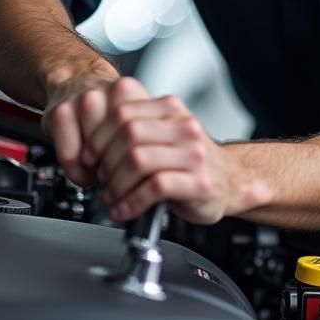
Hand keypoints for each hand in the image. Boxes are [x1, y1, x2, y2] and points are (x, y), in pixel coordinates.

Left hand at [50, 77, 234, 223]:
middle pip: (128, 134)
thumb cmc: (188, 162)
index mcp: (171, 110)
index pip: (123, 112)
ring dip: (117, 184)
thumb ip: (134, 130)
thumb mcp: (164, 135)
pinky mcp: (198, 183)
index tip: (90, 156)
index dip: (99, 136)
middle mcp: (184, 127)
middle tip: (101, 180)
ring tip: (113, 197)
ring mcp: (194, 154)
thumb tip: (91, 143)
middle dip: (106, 161)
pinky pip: (154, 187)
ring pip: (138, 159)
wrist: (229, 181)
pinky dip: (132, 202)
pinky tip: (126, 209)